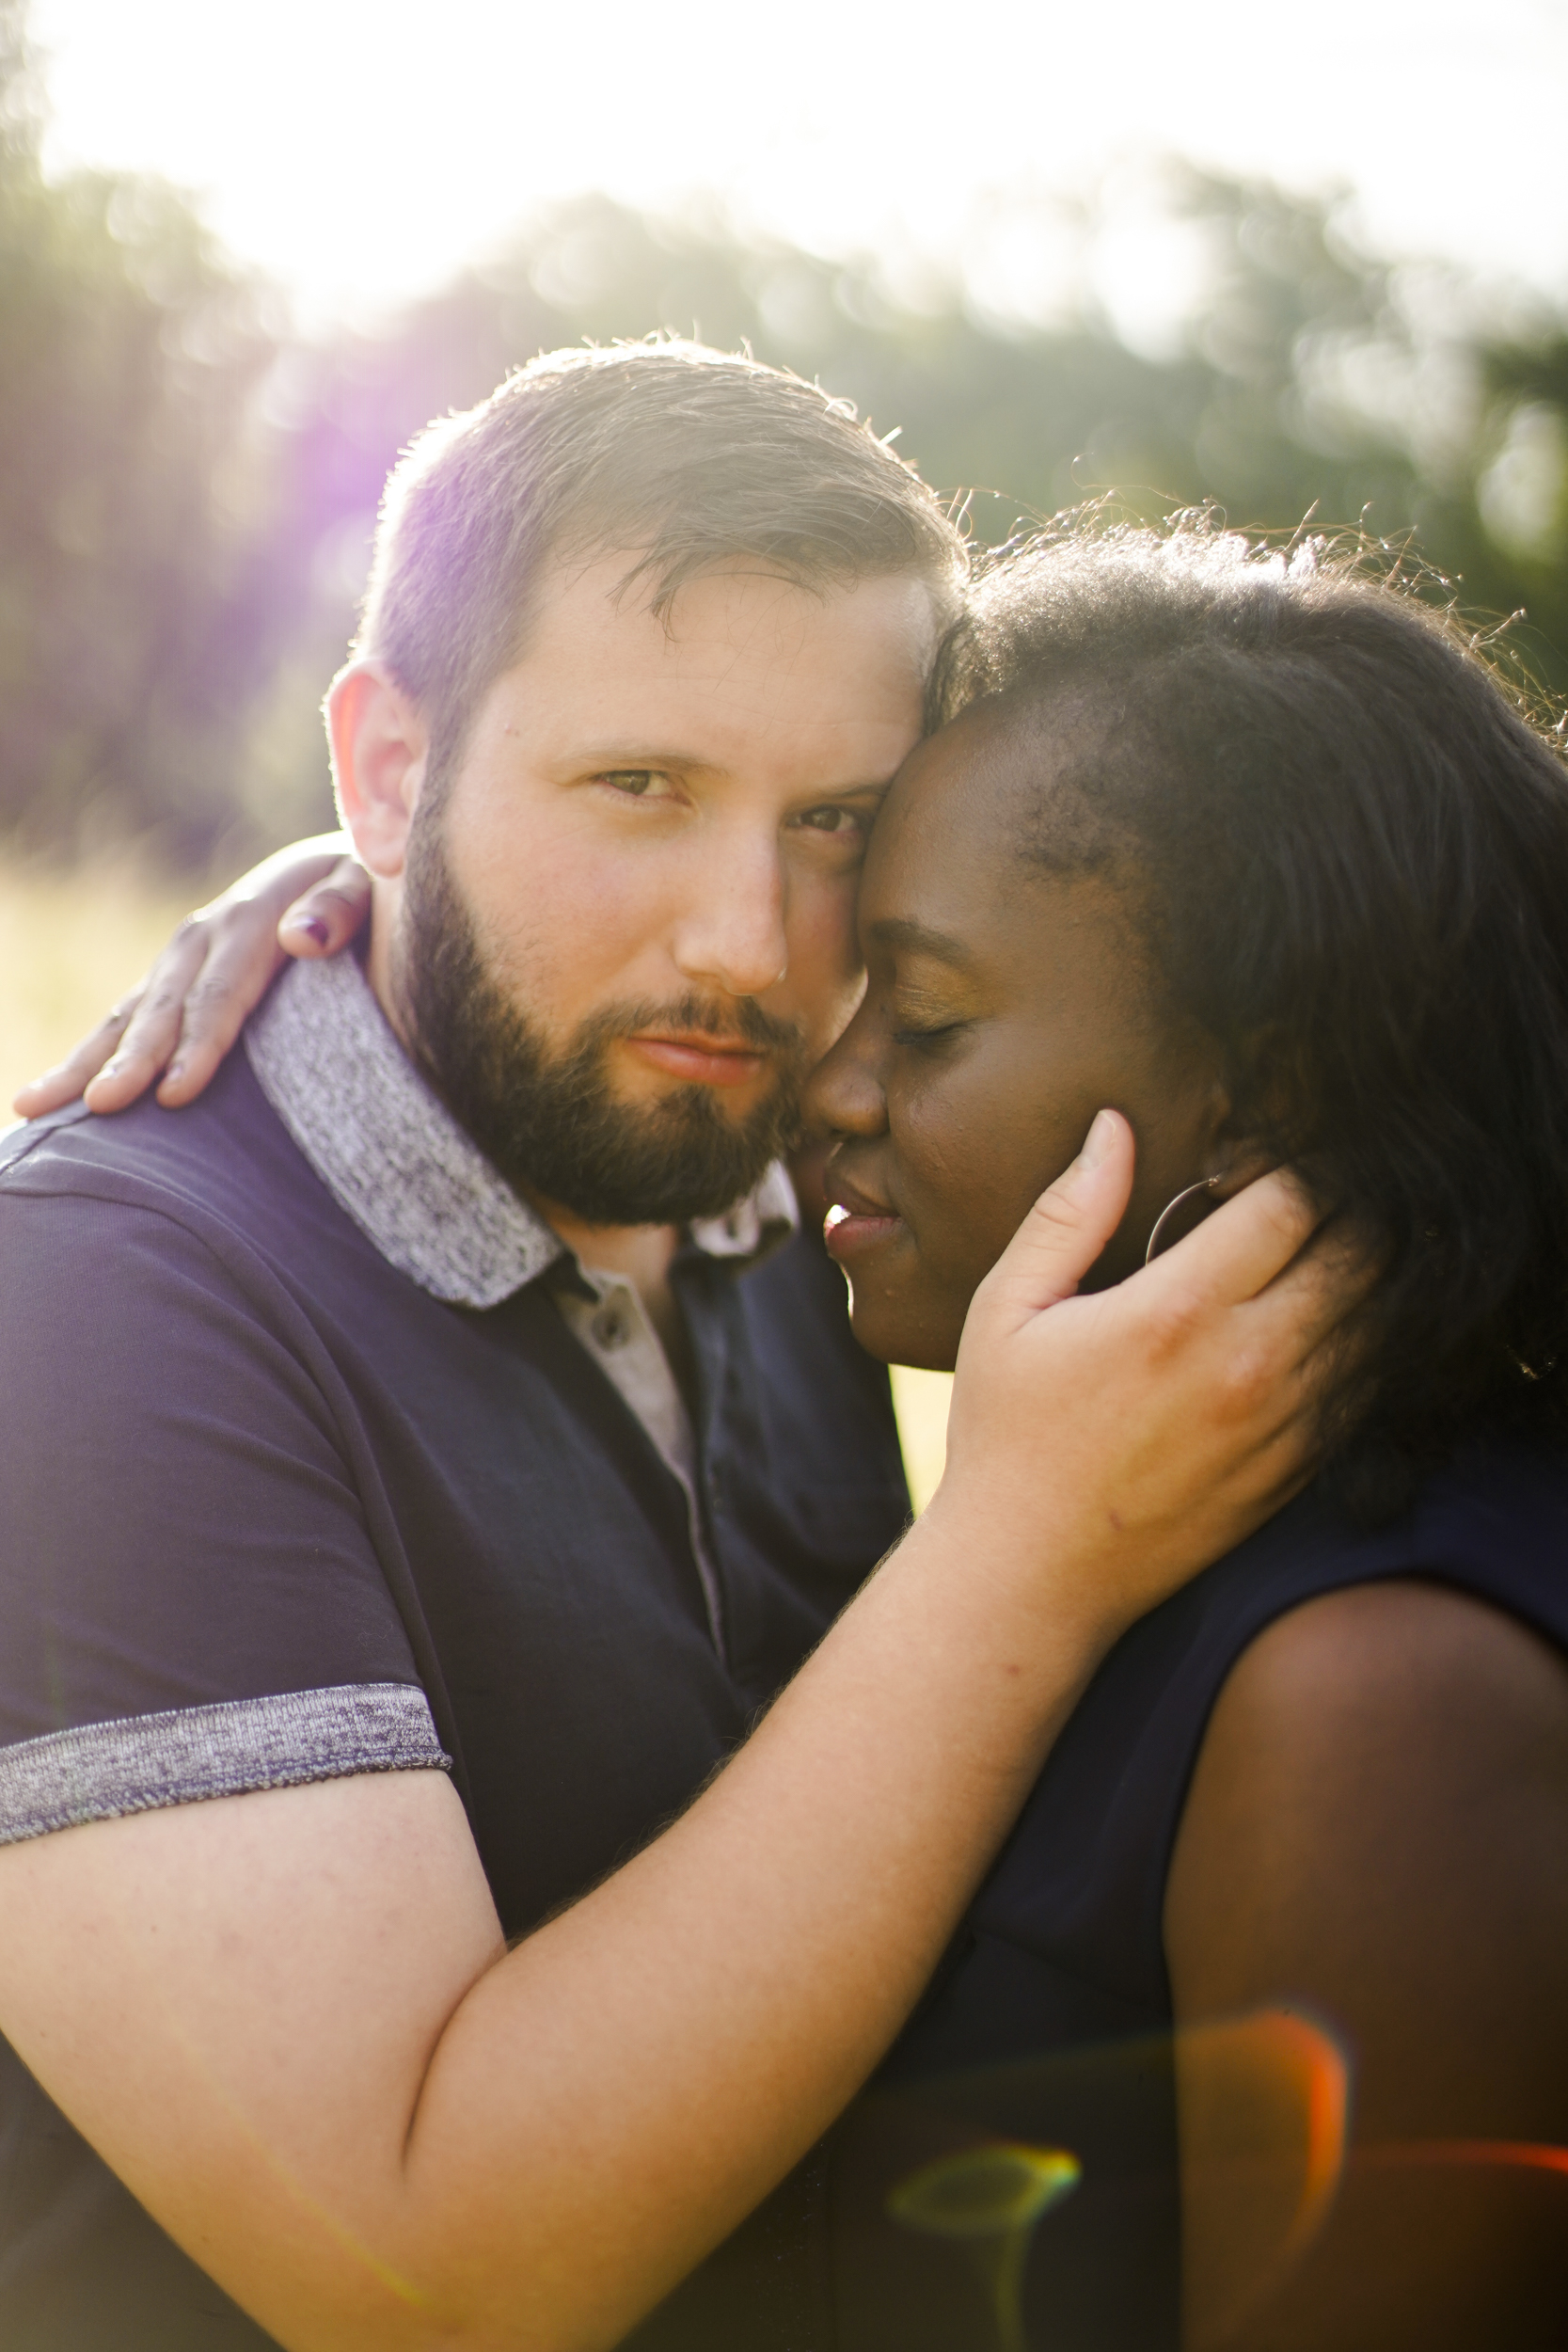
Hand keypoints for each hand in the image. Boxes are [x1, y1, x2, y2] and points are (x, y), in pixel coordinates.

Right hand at [11, 837, 371, 1118]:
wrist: (334, 863)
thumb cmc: (365, 885)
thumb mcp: (365, 882)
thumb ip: (340, 909)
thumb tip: (303, 936)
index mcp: (249, 920)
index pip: (220, 994)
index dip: (198, 1044)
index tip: (176, 1094)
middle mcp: (201, 938)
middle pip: (161, 1010)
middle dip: (129, 1061)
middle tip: (100, 1108)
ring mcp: (178, 958)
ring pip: (125, 1016)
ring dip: (82, 1062)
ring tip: (33, 1107)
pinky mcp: (170, 976)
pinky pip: (123, 1019)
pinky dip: (87, 1055)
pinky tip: (54, 1098)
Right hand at [931, 1108, 1367, 1651]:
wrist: (1031, 1577)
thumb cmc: (1006, 1436)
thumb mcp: (1007, 1310)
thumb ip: (1068, 1212)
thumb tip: (1114, 1125)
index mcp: (1176, 1312)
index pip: (1292, 1201)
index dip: (1287, 1164)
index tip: (1252, 1164)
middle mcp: (1247, 1365)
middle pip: (1359, 1252)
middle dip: (1340, 1210)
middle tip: (1294, 1204)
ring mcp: (1283, 1425)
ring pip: (1375, 1318)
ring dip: (1356, 1274)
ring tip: (1307, 1257)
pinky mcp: (1298, 1471)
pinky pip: (1364, 1386)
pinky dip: (1355, 1343)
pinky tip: (1308, 1326)